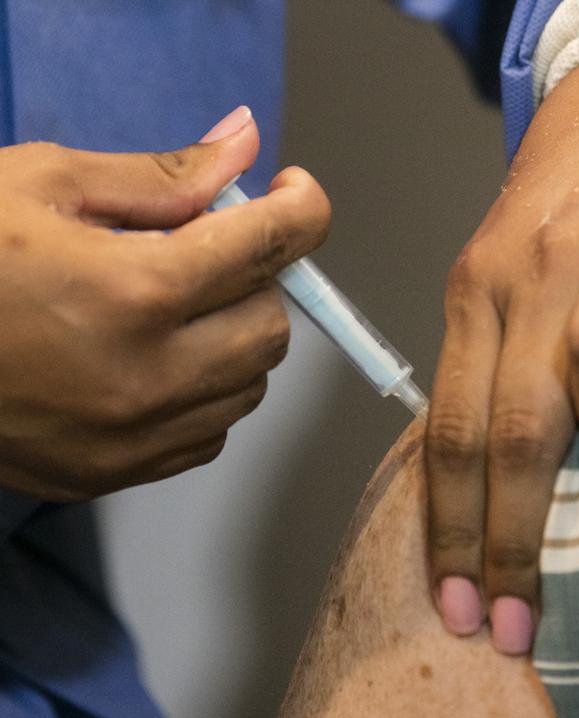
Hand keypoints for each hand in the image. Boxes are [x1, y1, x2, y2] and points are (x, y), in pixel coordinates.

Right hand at [0, 107, 330, 499]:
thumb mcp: (40, 186)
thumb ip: (160, 176)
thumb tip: (243, 144)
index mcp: (133, 291)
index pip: (270, 246)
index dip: (300, 210)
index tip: (294, 195)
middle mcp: (146, 376)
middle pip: (272, 325)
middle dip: (254, 280)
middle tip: (203, 254)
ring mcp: (131, 437)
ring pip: (248, 384)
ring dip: (230, 337)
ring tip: (167, 308)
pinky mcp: (112, 474)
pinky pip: (207, 433)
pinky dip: (201, 393)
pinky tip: (150, 360)